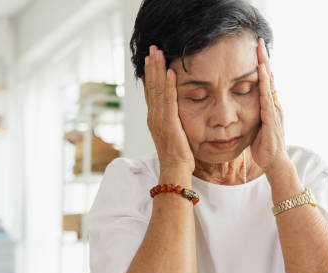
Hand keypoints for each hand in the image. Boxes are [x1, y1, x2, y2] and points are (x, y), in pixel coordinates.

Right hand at [143, 45, 194, 173]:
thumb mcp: (173, 134)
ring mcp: (159, 119)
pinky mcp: (169, 122)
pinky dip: (169, 84)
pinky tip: (171, 71)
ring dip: (158, 70)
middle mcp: (154, 116)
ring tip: (158, 53)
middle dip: (152, 66)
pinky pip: (169, 100)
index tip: (150, 59)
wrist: (174, 170)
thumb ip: (171, 121)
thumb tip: (174, 113)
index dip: (150, 75)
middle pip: (151, 86)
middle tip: (152, 48)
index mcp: (154, 118)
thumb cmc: (177, 156)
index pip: (151, 92)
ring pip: (157, 89)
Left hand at [250, 38, 287, 172]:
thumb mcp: (255, 126)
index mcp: (269, 106)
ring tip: (261, 51)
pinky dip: (265, 85)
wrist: (273, 163)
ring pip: (270, 85)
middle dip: (265, 59)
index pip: (266, 82)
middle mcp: (274, 106)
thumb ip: (251, 114)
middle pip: (270, 78)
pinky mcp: (272, 120)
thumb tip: (240, 107)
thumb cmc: (264, 147)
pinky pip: (267, 98)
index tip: (256, 50)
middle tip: (259, 41)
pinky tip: (261, 74)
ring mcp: (275, 112)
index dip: (262, 65)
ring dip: (265, 67)